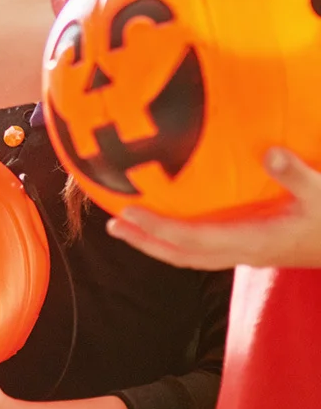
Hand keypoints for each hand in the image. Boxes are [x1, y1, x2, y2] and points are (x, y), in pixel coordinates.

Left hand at [107, 148, 320, 269]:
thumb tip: (269, 153)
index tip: (128, 211)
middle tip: (112, 224)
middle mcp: (244, 252)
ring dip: (157, 242)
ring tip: (126, 225)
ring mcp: (246, 252)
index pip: (194, 240)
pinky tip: (168, 217)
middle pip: (183, 255)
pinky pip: (205, 245)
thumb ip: (296, 175)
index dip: (159, 229)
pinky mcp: (251, 246)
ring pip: (192, 255)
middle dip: (146, 242)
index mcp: (254, 241)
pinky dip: (179, 237)